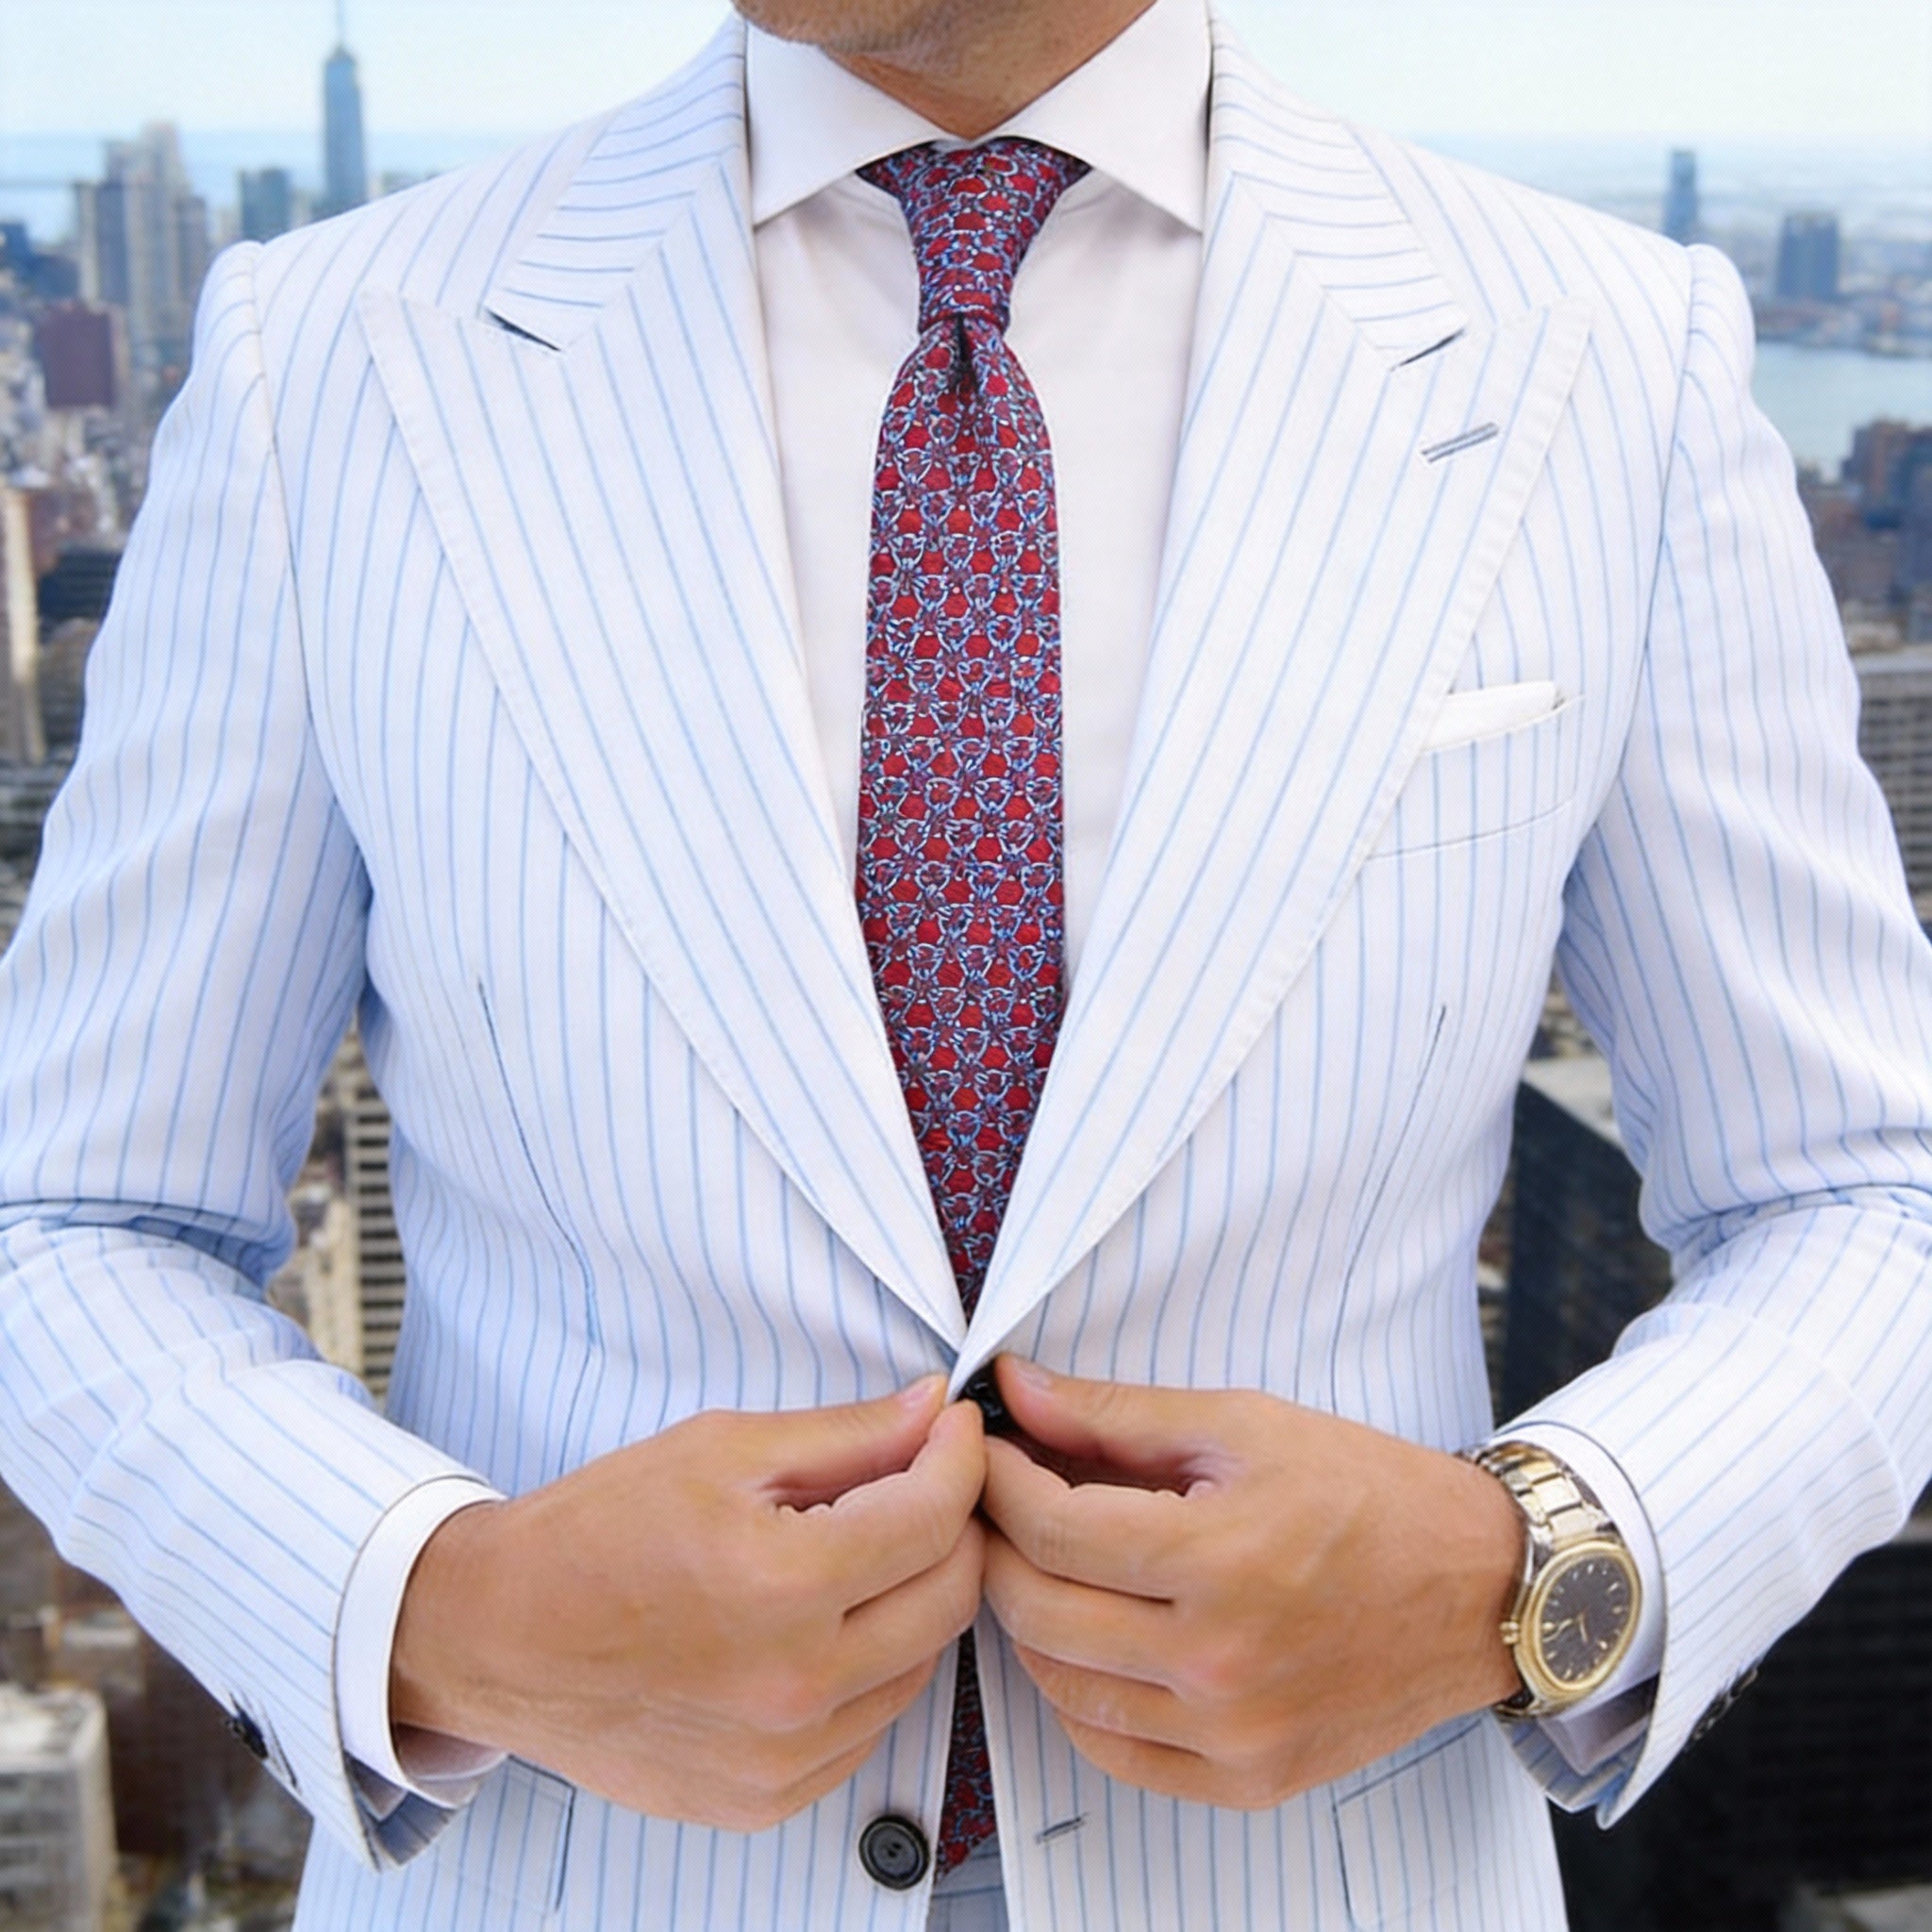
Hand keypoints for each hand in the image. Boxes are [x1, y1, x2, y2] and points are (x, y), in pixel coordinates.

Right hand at [391, 1377, 985, 1830]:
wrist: (499, 1636)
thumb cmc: (596, 1533)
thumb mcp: (721, 1449)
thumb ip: (846, 1435)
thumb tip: (933, 1410)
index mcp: (781, 1584)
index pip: (934, 1517)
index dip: (960, 1457)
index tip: (954, 1428)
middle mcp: (794, 1684)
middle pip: (951, 1596)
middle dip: (955, 1524)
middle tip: (925, 1480)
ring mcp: (785, 1756)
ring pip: (923, 1663)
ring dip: (917, 1596)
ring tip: (866, 1550)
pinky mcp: (769, 1799)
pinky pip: (872, 1724)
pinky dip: (873, 1666)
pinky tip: (827, 1622)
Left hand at [979, 1359, 1522, 1809]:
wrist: (1477, 1587)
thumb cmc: (1366, 1492)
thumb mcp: (1242, 1425)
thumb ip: (1116, 1414)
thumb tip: (1015, 1389)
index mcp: (1220, 1560)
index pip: (1051, 1530)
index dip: (998, 1481)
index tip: (988, 1451)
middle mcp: (1220, 1662)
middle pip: (1039, 1611)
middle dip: (999, 1545)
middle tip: (1001, 1502)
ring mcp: (1233, 1733)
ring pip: (1062, 1686)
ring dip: (1032, 1619)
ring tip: (1046, 1563)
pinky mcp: (1249, 1779)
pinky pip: (1115, 1750)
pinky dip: (1081, 1696)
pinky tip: (1093, 1639)